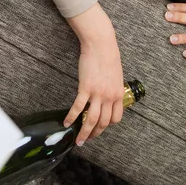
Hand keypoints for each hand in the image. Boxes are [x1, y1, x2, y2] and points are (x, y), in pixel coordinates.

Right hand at [64, 3, 124, 145]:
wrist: (101, 45)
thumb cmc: (108, 57)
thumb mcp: (116, 76)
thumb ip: (112, 88)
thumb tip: (108, 96)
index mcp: (118, 94)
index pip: (116, 118)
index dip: (108, 126)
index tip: (100, 128)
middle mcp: (109, 97)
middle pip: (103, 122)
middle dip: (95, 133)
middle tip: (87, 139)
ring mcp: (98, 94)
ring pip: (91, 120)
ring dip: (85, 133)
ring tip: (78, 140)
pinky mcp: (86, 88)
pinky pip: (78, 107)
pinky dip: (72, 117)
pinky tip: (66, 122)